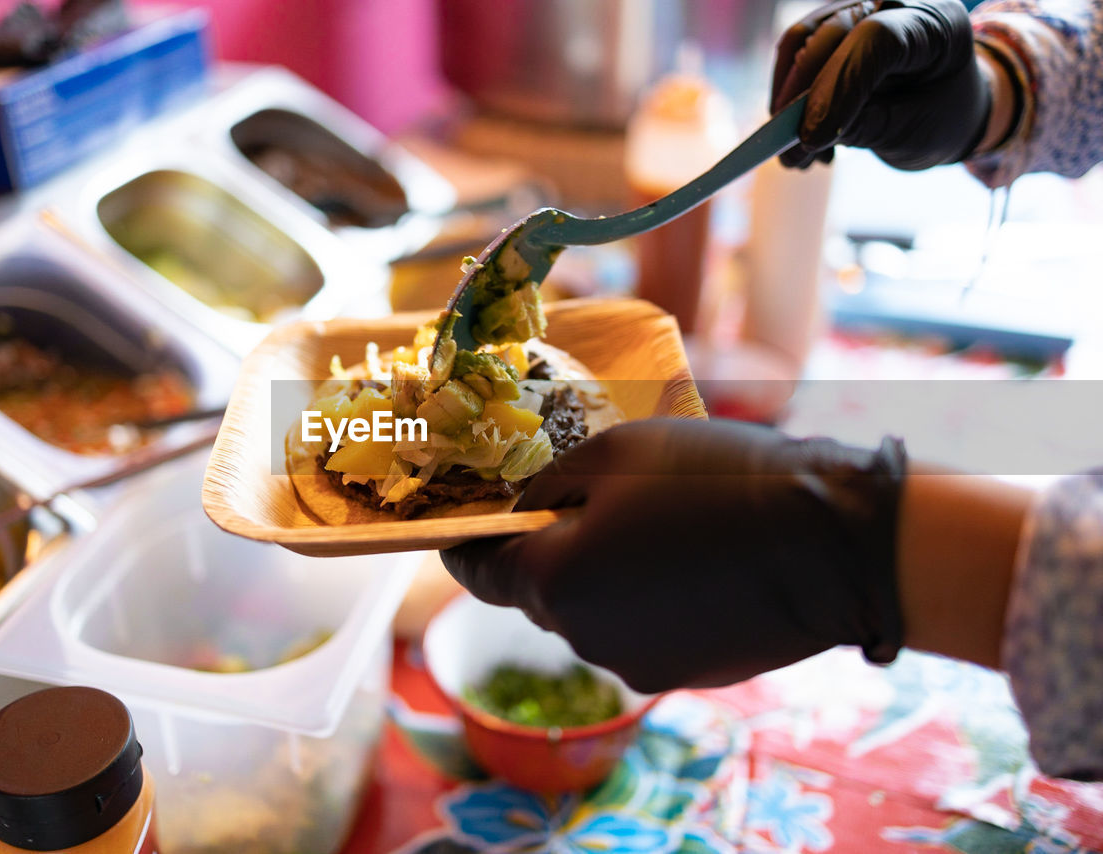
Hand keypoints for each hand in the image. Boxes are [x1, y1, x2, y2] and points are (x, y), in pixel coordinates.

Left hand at [440, 419, 906, 692]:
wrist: (831, 545)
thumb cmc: (718, 482)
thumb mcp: (618, 451)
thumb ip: (550, 483)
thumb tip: (526, 507)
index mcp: (554, 583)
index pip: (477, 571)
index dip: (467, 542)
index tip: (468, 520)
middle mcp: (583, 639)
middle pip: (537, 593)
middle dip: (548, 550)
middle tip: (585, 501)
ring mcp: (635, 666)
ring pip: (590, 614)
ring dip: (601, 576)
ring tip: (653, 527)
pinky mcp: (683, 676)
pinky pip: (639, 632)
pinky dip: (646, 601)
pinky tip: (690, 563)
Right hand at [772, 0, 990, 169]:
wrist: (946, 105)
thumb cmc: (939, 117)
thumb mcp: (913, 131)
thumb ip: (864, 127)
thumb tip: (804, 136)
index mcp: (933, 24)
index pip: (875, 38)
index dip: (837, 85)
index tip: (811, 137)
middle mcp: (893, 3)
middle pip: (828, 34)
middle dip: (800, 97)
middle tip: (792, 152)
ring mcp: (857, 10)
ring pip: (800, 41)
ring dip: (786, 101)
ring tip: (799, 154)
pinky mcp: (829, 28)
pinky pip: (792, 54)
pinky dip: (786, 99)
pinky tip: (802, 138)